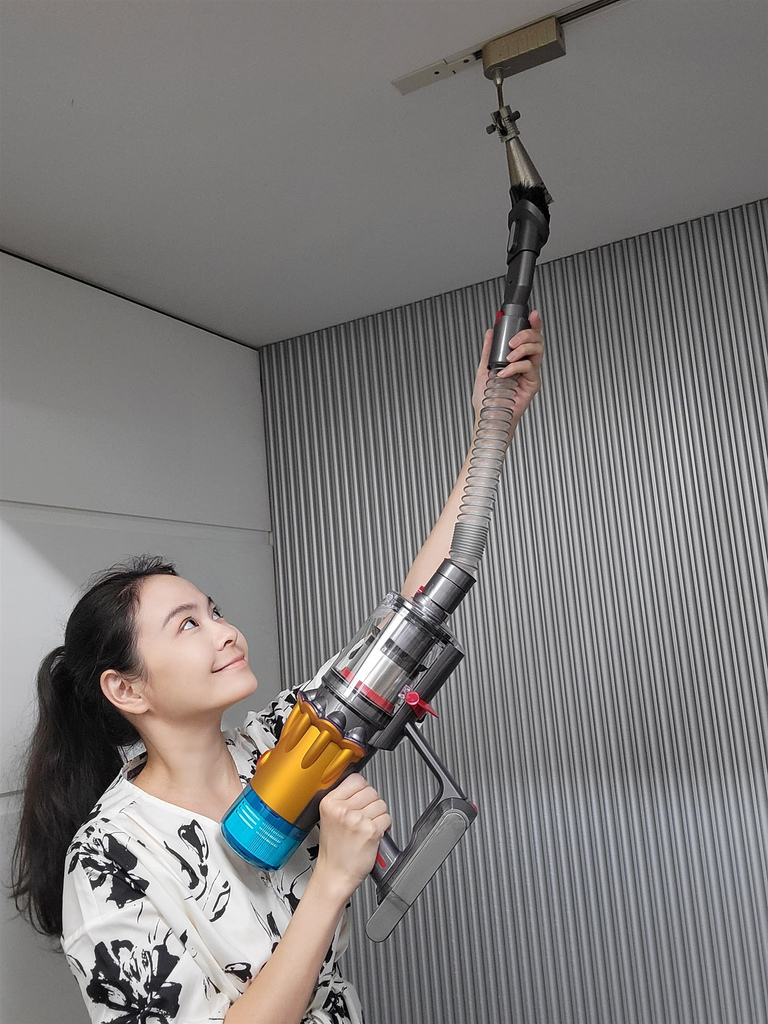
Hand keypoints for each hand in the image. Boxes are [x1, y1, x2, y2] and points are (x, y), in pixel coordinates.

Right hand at [315, 775, 390, 902]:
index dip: (362, 790)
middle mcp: (343, 809)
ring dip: (378, 815)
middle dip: (371, 803)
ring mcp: (357, 820)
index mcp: (330, 803)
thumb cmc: (333, 850)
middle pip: (371, 791)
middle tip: (363, 817)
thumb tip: (360, 786)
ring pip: (381, 804)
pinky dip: (384, 827)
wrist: (334, 875)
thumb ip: (342, 799)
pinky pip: (387, 818)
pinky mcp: (371, 831)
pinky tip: (373, 835)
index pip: (356, 779)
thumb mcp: (328, 818)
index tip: (361, 799)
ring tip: (367, 827)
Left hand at [472, 310, 544, 425]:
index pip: (529, 337)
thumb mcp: (483, 368)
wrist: (488, 415)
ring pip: (537, 351)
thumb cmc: (487, 398)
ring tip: (509, 357)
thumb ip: (488, 350)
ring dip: (523, 349)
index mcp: (518, 359)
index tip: (532, 315)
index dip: (533, 324)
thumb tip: (490, 332)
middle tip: (512, 341)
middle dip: (526, 334)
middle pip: (537, 340)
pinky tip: (504, 373)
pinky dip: (515, 367)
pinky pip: (529, 367)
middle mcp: (527, 364)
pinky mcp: (533, 384)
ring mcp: (531, 374)